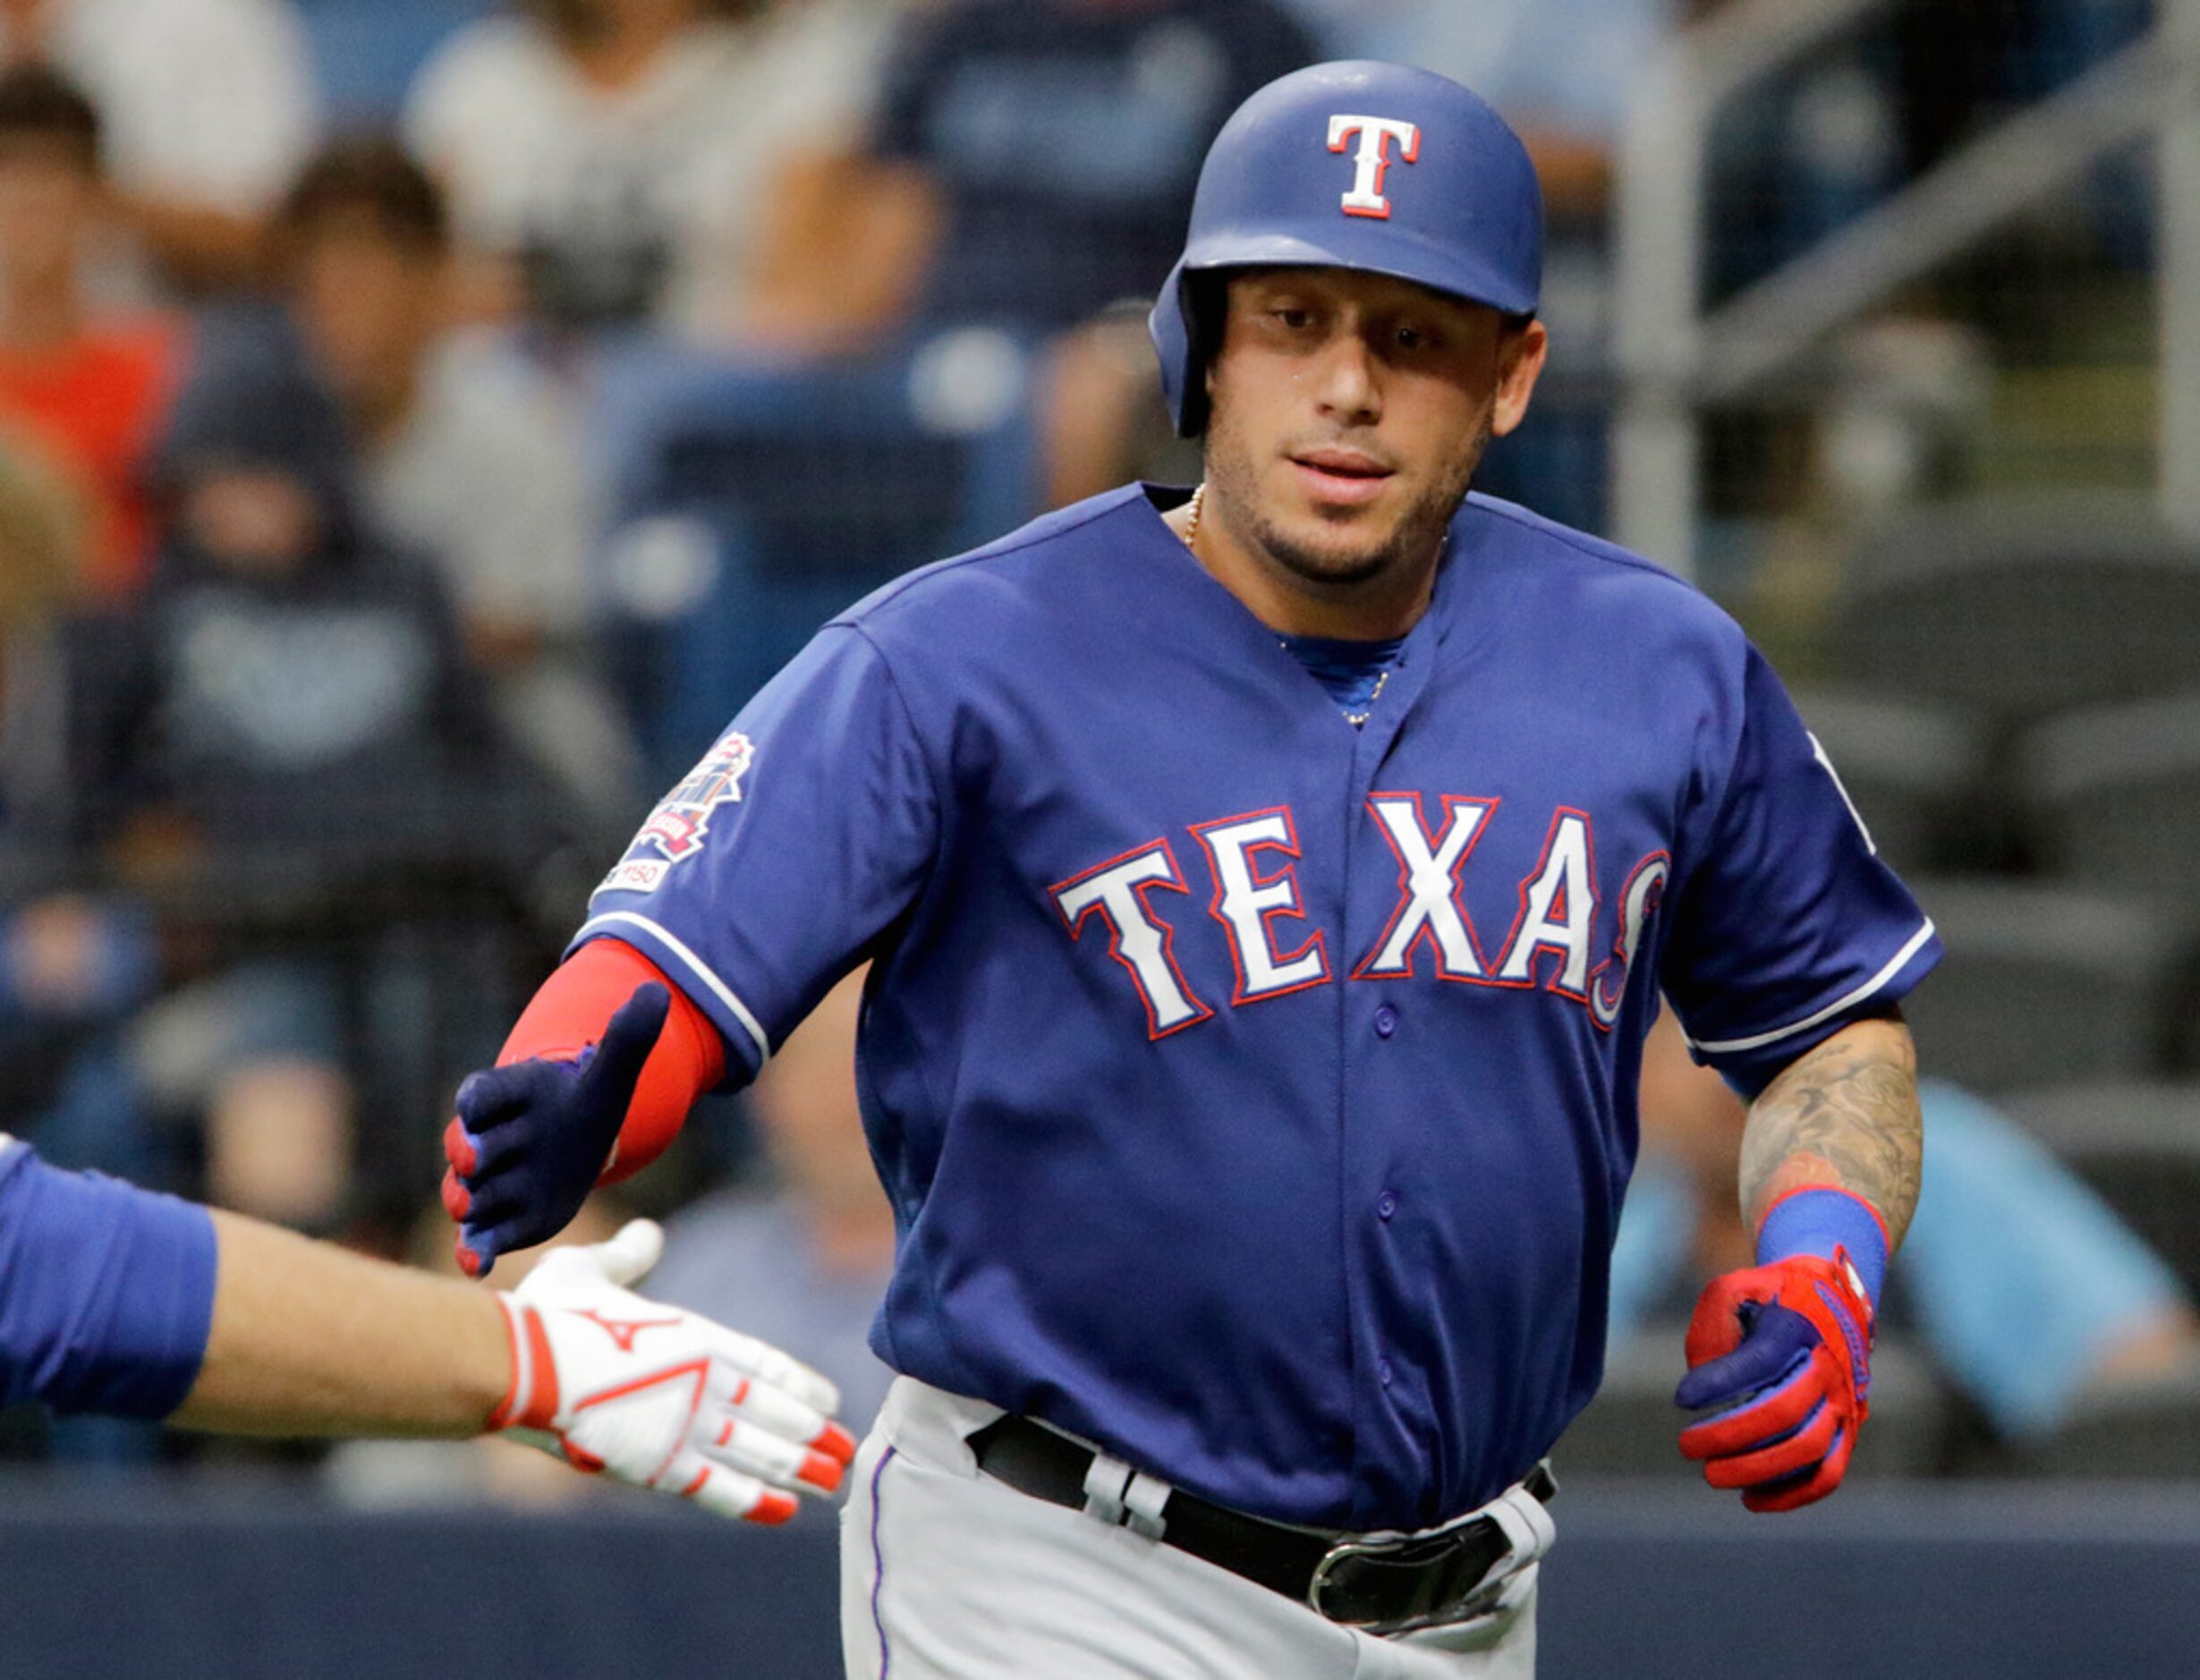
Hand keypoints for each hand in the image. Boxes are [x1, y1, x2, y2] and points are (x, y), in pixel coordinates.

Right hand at [443, 983, 668, 1276]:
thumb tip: (658, 994)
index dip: (477, 1099)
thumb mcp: (610, 1075)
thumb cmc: (583, 1105)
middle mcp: (490, 1140)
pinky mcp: (501, 1221)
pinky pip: (480, 1238)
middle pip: (469, 1144)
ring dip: (466, 1200)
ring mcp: (492, 1183)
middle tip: (471, 1160)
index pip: (485, 1092)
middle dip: (467, 1152)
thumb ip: (628, 1039)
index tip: (472, 1104)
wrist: (576, 1145)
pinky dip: (473, 1251)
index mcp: (511, 1096)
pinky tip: (476, 1266)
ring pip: (468, 1192)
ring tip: (467, 1207)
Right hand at [491, 1218, 856, 1521]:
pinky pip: (718, 1489)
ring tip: (833, 1483)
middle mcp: (704, 1381)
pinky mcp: (657, 1466)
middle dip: (812, 1434)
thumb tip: (649, 1234)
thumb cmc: (547, 1315)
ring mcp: (685, 1425)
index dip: (800, 1385)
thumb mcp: (591, 1269)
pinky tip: (786, 1511)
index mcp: (694, 1337)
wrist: (520, 1364)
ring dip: (799, 1468)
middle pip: (773, 1413)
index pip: (765, 1365)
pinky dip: (754, 1501)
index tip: (831, 1401)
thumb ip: (627, 1256)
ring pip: (758, 1452)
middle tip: (847, 1451)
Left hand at [1675, 1252, 1873, 1512]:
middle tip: (1686, 1445)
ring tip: (1712, 1475)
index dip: (1720, 1382)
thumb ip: (1713, 1325)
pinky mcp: (1847, 1431)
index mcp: (1797, 1329)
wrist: (1832, 1300)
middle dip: (1730, 1436)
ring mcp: (1841, 1403)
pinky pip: (1828, 1475)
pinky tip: (1751, 1499)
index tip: (1681, 1398)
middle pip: (1783, 1413)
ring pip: (1807, 1450)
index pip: (1761, 1361)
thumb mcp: (1733, 1290)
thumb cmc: (1768, 1298)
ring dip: (1756, 1470)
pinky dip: (1792, 1495)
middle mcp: (1826, 1368)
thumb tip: (1702, 1377)